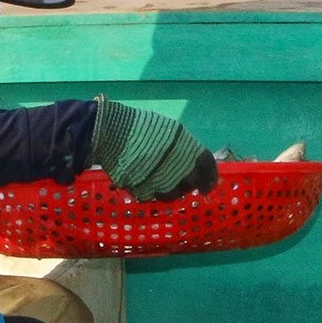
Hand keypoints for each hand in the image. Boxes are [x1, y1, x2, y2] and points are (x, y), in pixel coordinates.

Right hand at [88, 100, 215, 200]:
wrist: (111, 132)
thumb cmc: (140, 126)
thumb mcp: (168, 131)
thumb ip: (182, 146)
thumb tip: (191, 159)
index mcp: (188, 148)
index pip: (208, 166)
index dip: (210, 177)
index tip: (208, 186)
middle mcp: (180, 166)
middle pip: (192, 183)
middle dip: (189, 185)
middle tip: (184, 185)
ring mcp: (163, 180)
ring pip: (173, 194)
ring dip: (170, 191)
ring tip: (162, 183)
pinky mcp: (145, 190)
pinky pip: (153, 196)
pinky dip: (152, 192)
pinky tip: (147, 183)